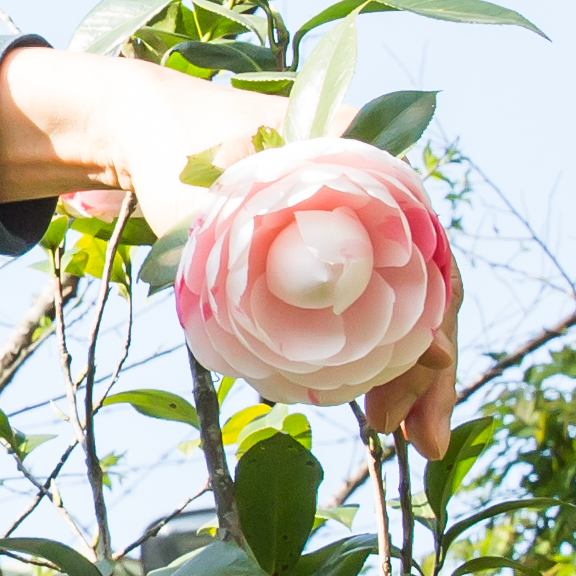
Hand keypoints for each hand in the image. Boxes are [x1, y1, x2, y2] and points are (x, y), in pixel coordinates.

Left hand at [0, 48, 460, 464]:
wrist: (137, 134)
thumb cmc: (182, 160)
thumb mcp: (238, 214)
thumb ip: (295, 269)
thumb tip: (355, 338)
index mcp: (378, 175)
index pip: (436, 270)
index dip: (439, 341)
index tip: (424, 395)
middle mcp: (379, 199)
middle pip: (428, 295)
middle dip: (429, 372)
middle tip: (421, 441)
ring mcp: (354, 227)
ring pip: (400, 307)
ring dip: (402, 372)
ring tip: (394, 432)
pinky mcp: (323, 255)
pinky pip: (364, 306)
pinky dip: (369, 354)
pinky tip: (368, 403)